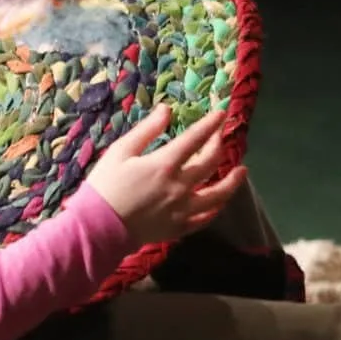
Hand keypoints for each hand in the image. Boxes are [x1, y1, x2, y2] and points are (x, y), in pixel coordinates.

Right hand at [86, 105, 245, 245]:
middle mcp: (180, 186)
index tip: (221, 114)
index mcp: (165, 164)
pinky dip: (215, 209)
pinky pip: (204, 219)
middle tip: (222, 136)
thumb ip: (146, 130)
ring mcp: (183, 209)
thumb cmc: (105, 187)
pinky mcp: (179, 228)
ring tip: (242, 171)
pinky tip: (220, 203)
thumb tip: (167, 110)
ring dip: (232, 182)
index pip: (195, 138)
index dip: (210, 124)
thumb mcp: (120, 151)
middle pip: (210, 162)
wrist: (98, 228)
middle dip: (219, 145)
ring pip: (217, 194)